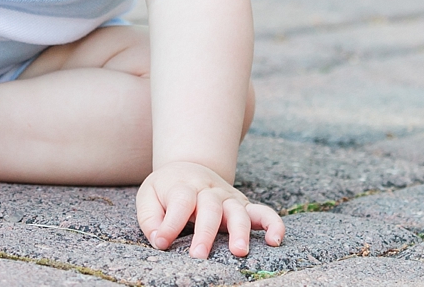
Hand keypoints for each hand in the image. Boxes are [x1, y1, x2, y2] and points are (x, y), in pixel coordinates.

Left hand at [137, 161, 283, 258]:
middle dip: (205, 233)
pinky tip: (275, 240)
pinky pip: (264, 213)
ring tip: (239, 251)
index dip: (171, 223)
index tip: (162, 242)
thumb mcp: (149, 196)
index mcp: (184, 186)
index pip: (180, 201)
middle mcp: (209, 191)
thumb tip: (159, 240)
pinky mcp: (244, 206)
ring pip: (238, 211)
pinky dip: (273, 224)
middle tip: (198, 255)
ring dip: (240, 231)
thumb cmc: (167, 189)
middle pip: (210, 208)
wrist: (189, 167)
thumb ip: (150, 219)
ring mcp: (229, 198)